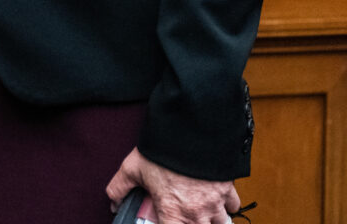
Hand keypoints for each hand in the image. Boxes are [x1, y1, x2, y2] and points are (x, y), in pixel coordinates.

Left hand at [107, 148, 240, 223]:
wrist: (190, 132)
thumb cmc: (161, 152)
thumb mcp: (132, 168)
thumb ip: (119, 188)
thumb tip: (113, 203)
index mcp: (172, 212)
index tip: (167, 220)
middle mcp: (196, 213)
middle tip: (183, 215)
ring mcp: (214, 203)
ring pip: (221, 223)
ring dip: (212, 220)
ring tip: (201, 213)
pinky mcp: (227, 189)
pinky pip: (232, 205)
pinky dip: (227, 205)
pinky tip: (217, 200)